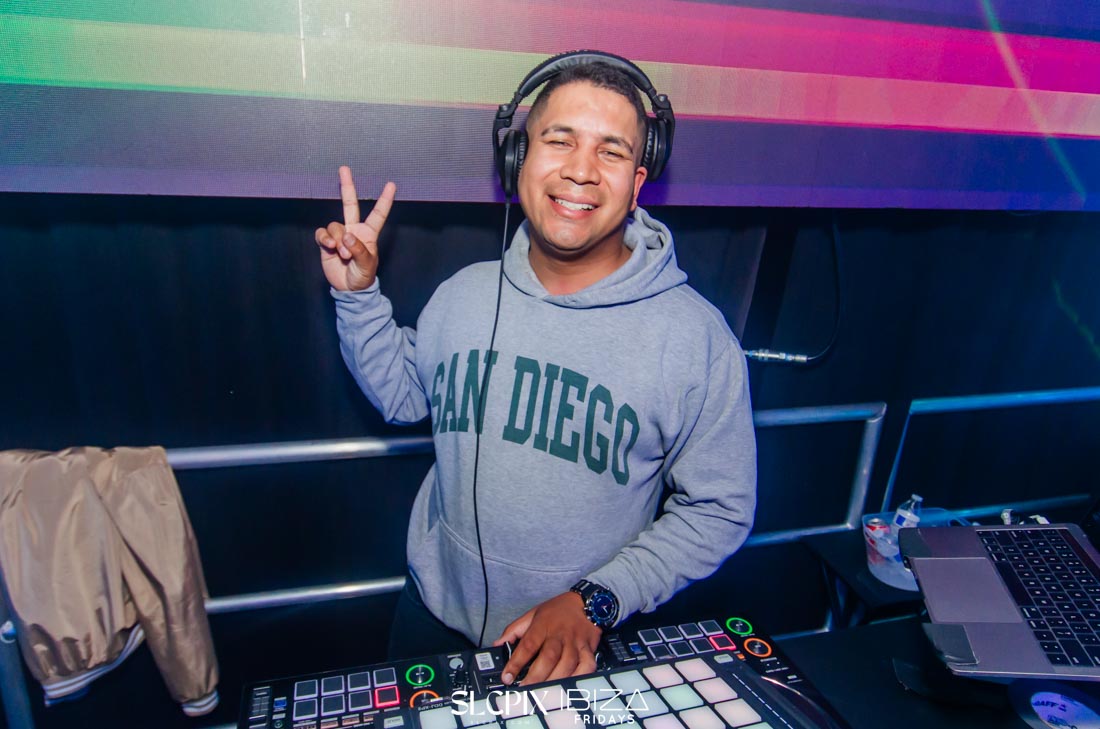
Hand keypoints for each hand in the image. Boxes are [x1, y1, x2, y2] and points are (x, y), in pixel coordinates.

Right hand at [314, 166, 396, 290]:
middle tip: (344, 168)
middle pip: (350, 204)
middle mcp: (353, 230)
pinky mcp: (326, 242)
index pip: (378, 214)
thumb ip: (359, 250)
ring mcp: (339, 235)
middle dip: (347, 186)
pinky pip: (322, 233)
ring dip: (337, 239)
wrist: (348, 289)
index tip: (391, 185)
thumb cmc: (362, 276)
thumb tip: (347, 236)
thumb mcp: (367, 265)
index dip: (384, 200)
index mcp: (369, 234)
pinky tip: (329, 248)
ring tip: (342, 254)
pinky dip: (325, 239)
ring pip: (334, 225)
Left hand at [494, 591, 601, 685]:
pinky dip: (579, 676)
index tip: (507, 677)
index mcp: (542, 625)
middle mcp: (559, 634)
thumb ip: (514, 630)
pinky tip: (569, 685)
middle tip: (524, 689)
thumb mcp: (532, 614)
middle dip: (535, 676)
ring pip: (567, 663)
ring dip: (554, 680)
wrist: (585, 601)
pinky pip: (587, 665)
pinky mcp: (588, 648)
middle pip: (548, 657)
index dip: (516, 662)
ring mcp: (575, 642)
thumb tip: (498, 643)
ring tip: (543, 692)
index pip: (527, 645)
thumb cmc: (557, 610)